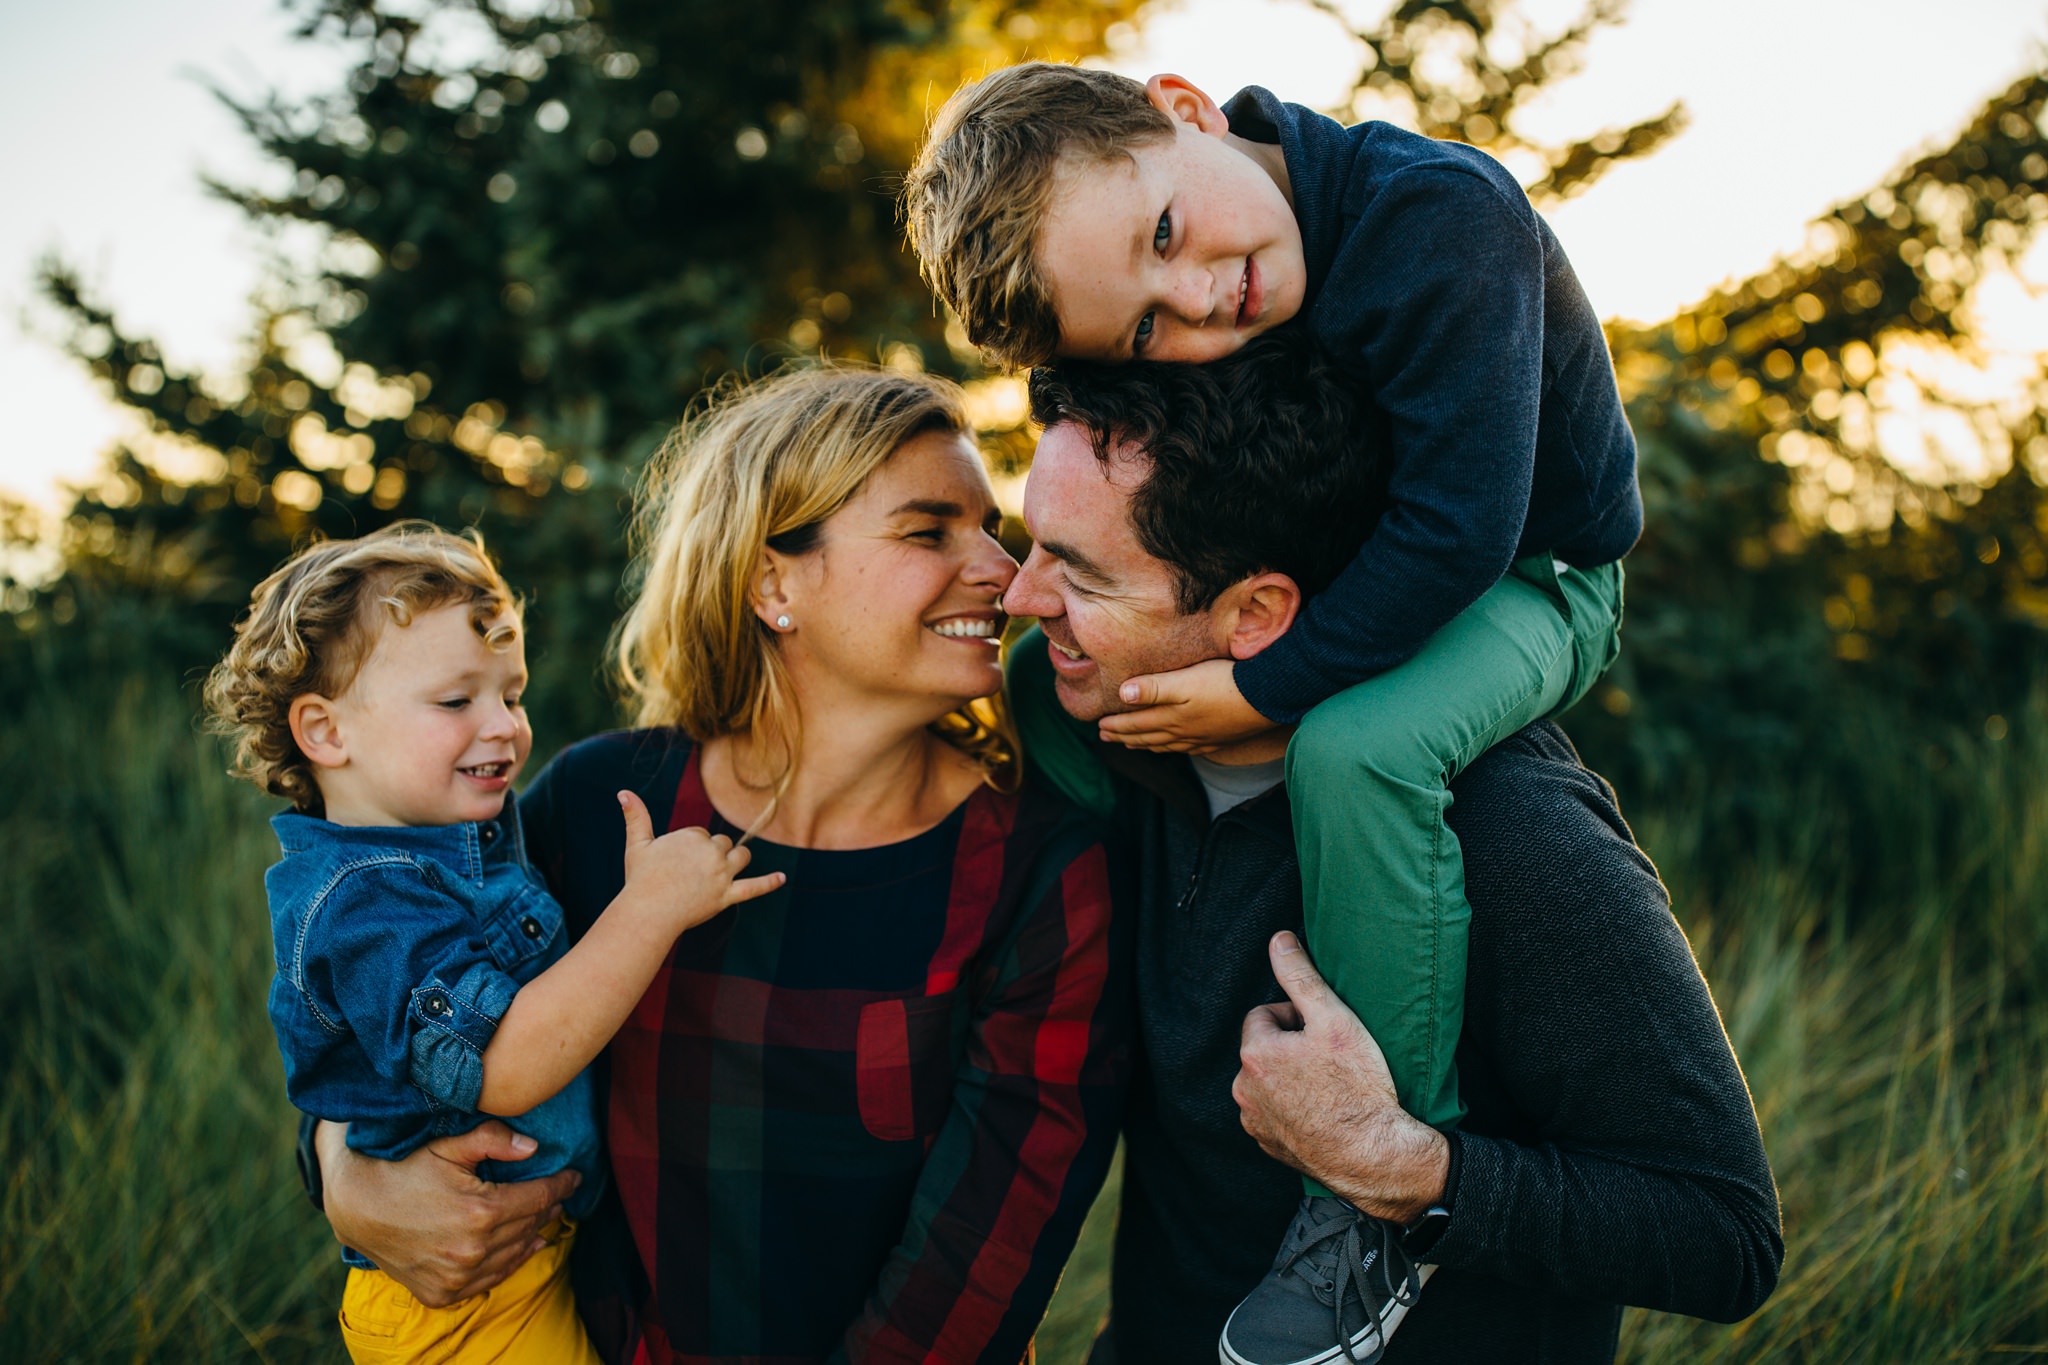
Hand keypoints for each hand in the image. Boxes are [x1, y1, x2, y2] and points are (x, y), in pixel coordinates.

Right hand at [317, 1119, 579, 1306]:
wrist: (357, 1207)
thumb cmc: (403, 1169)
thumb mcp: (447, 1145)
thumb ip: (493, 1140)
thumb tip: (534, 1148)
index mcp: (481, 1212)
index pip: (540, 1198)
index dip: (562, 1185)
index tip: (575, 1175)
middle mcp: (474, 1250)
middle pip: (530, 1226)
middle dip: (549, 1206)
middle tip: (559, 1193)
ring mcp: (458, 1276)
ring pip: (515, 1254)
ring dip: (534, 1234)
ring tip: (547, 1218)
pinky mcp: (443, 1293)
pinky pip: (490, 1280)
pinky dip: (509, 1263)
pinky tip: (523, 1248)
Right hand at [618, 789, 783, 930]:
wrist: (648, 911)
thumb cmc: (641, 879)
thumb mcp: (637, 844)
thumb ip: (635, 816)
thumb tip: (623, 792)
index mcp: (693, 837)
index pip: (701, 835)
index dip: (689, 848)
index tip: (674, 863)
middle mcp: (711, 852)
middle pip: (722, 845)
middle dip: (711, 854)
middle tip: (689, 873)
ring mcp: (722, 875)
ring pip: (740, 859)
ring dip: (736, 860)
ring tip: (725, 868)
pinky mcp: (727, 896)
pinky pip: (754, 888)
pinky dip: (770, 883)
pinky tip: (782, 878)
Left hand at [1095, 657, 1273, 752]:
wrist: (1265, 697)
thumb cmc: (1223, 683)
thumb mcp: (1185, 681)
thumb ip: (1154, 688)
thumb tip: (1122, 694)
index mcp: (1171, 717)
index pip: (1136, 724)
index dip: (1117, 725)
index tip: (1098, 727)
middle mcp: (1183, 732)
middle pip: (1148, 737)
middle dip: (1125, 736)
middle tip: (1106, 738)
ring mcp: (1202, 738)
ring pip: (1167, 745)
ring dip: (1147, 744)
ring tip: (1133, 745)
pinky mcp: (1219, 738)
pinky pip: (1189, 749)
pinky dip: (1174, 749)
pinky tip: (1175, 748)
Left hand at [1233, 932, 1449, 1225]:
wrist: (1375, 1155)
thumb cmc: (1358, 1087)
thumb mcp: (1334, 1019)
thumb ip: (1301, 975)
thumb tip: (1279, 939)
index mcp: (1255, 1054)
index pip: (1265, 1015)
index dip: (1298, 1019)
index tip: (1325, 1035)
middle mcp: (1244, 1090)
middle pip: (1265, 1049)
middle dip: (1291, 1048)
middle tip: (1331, 1060)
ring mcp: (1255, 1121)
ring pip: (1268, 1082)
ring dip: (1290, 1078)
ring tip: (1329, 1087)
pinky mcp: (1269, 1145)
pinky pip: (1275, 1112)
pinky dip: (1292, 1108)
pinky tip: (1323, 1111)